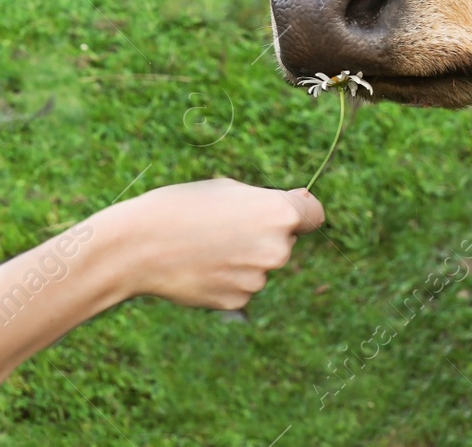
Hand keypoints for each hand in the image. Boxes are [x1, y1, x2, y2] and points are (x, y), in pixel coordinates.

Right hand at [101, 179, 324, 309]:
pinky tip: (200, 269)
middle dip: (264, 236)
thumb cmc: (182, 207)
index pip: (315, 215)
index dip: (300, 212)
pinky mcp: (238, 302)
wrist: (136, 247)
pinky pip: (241, 288)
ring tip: (204, 247)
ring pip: (261, 267)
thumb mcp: (231, 189)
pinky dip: (226, 280)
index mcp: (281, 214)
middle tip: (222, 229)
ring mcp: (258, 280)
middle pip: (285, 242)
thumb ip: (270, 201)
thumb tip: (304, 204)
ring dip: (243, 260)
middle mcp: (277, 249)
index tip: (287, 214)